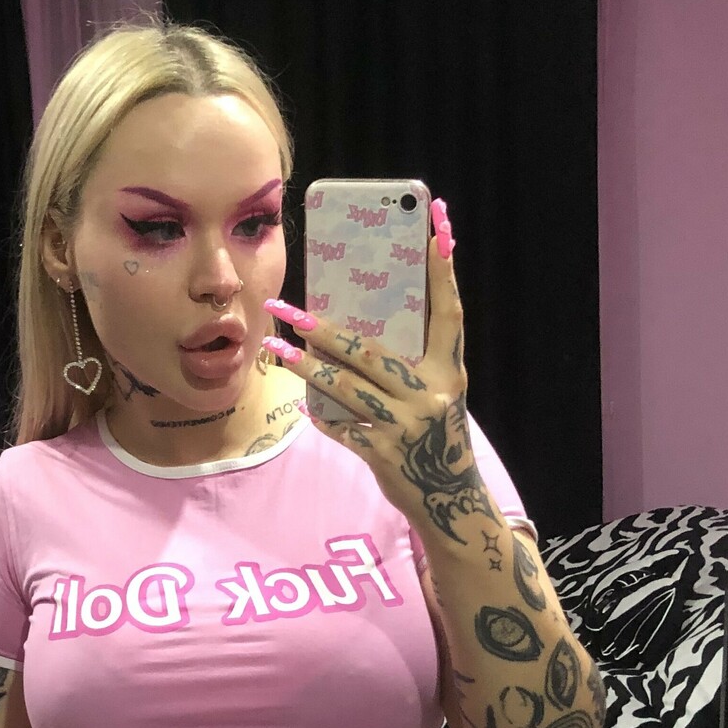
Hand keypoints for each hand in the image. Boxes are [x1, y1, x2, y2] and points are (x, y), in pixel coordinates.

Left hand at [263, 197, 487, 535]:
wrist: (450, 500)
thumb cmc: (436, 437)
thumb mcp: (439, 394)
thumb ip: (414, 363)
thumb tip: (361, 324)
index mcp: (451, 372)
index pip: (449, 313)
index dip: (444, 272)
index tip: (438, 228)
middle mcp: (433, 395)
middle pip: (370, 352)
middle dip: (325, 330)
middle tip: (289, 309)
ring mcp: (407, 427)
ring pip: (345, 388)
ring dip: (306, 367)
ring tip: (275, 349)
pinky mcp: (384, 455)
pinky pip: (342, 427)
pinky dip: (322, 416)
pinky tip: (303, 403)